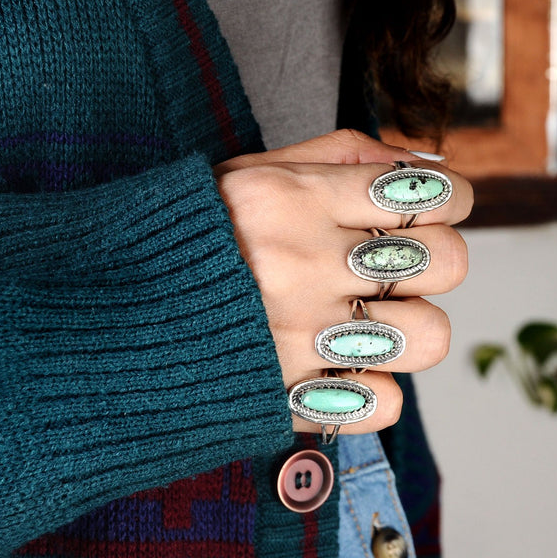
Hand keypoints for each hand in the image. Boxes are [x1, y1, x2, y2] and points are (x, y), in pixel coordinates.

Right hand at [215, 130, 472, 433]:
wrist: (104, 315)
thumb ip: (339, 154)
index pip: (429, 197)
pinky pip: (386, 403)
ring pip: (430, 337)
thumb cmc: (189, 237)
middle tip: (399, 265)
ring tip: (373, 320)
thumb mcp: (251, 171)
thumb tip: (420, 165)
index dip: (451, 203)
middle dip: (436, 262)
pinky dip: (374, 389)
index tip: (435, 211)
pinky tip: (342, 367)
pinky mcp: (291, 398)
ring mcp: (299, 336)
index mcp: (294, 198)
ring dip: (412, 328)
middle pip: (447, 263)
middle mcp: (301, 264)